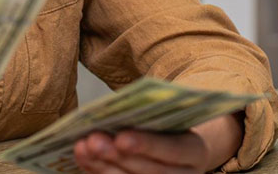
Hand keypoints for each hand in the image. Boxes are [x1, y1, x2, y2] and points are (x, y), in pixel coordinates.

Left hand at [72, 113, 242, 173]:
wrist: (176, 148)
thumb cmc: (165, 124)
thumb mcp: (167, 116)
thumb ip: (149, 115)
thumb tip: (115, 110)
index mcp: (195, 151)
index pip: (174, 150)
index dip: (147, 145)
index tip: (121, 138)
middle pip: (150, 171)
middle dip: (118, 156)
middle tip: (93, 141)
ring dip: (102, 165)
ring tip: (83, 147)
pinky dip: (96, 170)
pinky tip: (82, 156)